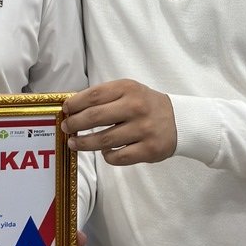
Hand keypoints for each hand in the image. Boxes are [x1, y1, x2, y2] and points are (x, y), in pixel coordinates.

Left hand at [61, 79, 177, 164]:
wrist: (180, 120)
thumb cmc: (145, 104)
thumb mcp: (129, 91)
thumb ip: (105, 96)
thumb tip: (74, 108)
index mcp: (128, 88)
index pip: (94, 95)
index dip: (75, 104)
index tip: (65, 110)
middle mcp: (135, 107)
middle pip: (95, 117)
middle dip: (75, 124)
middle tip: (66, 128)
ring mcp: (143, 129)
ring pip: (104, 140)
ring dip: (84, 143)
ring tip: (74, 143)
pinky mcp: (148, 150)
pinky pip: (118, 157)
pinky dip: (106, 156)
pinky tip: (103, 152)